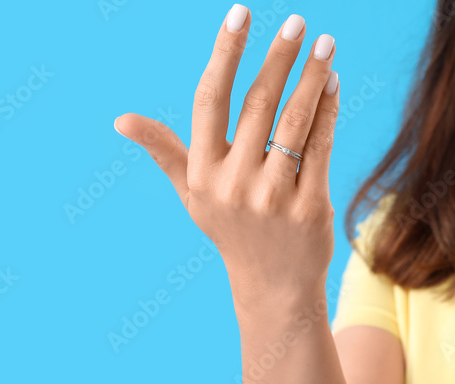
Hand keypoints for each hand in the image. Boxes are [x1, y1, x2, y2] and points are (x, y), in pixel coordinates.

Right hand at [114, 6, 339, 305]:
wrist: (274, 285)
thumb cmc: (232, 229)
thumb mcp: (193, 195)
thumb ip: (165, 152)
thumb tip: (120, 120)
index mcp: (202, 174)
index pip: (210, 100)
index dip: (225, 53)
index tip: (240, 14)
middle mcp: (234, 184)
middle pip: (258, 104)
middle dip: (279, 57)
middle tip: (296, 20)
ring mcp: (273, 197)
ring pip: (295, 121)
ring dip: (312, 77)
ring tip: (325, 43)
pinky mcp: (310, 206)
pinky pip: (319, 146)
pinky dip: (328, 111)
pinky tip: (333, 83)